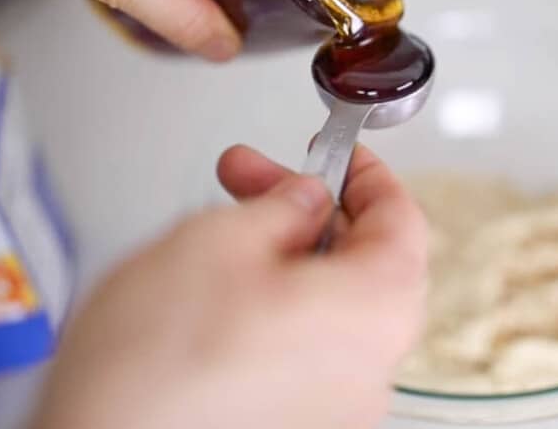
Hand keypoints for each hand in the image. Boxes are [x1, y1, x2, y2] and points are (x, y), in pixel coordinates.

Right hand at [30, 145, 427, 428]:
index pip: (402, 219)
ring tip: (223, 238)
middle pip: (366, 264)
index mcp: (378, 308)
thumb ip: (282, 206)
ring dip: (289, 261)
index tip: (334, 155)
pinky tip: (225, 297)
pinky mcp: (305, 426)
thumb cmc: (155, 367)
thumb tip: (307, 199)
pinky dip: (280, 313)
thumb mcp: (219, 240)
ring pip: (334, 308)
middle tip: (252, 182)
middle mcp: (375, 366)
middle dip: (308, 214)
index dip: (364, 176)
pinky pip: (310, 352)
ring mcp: (343, 407)